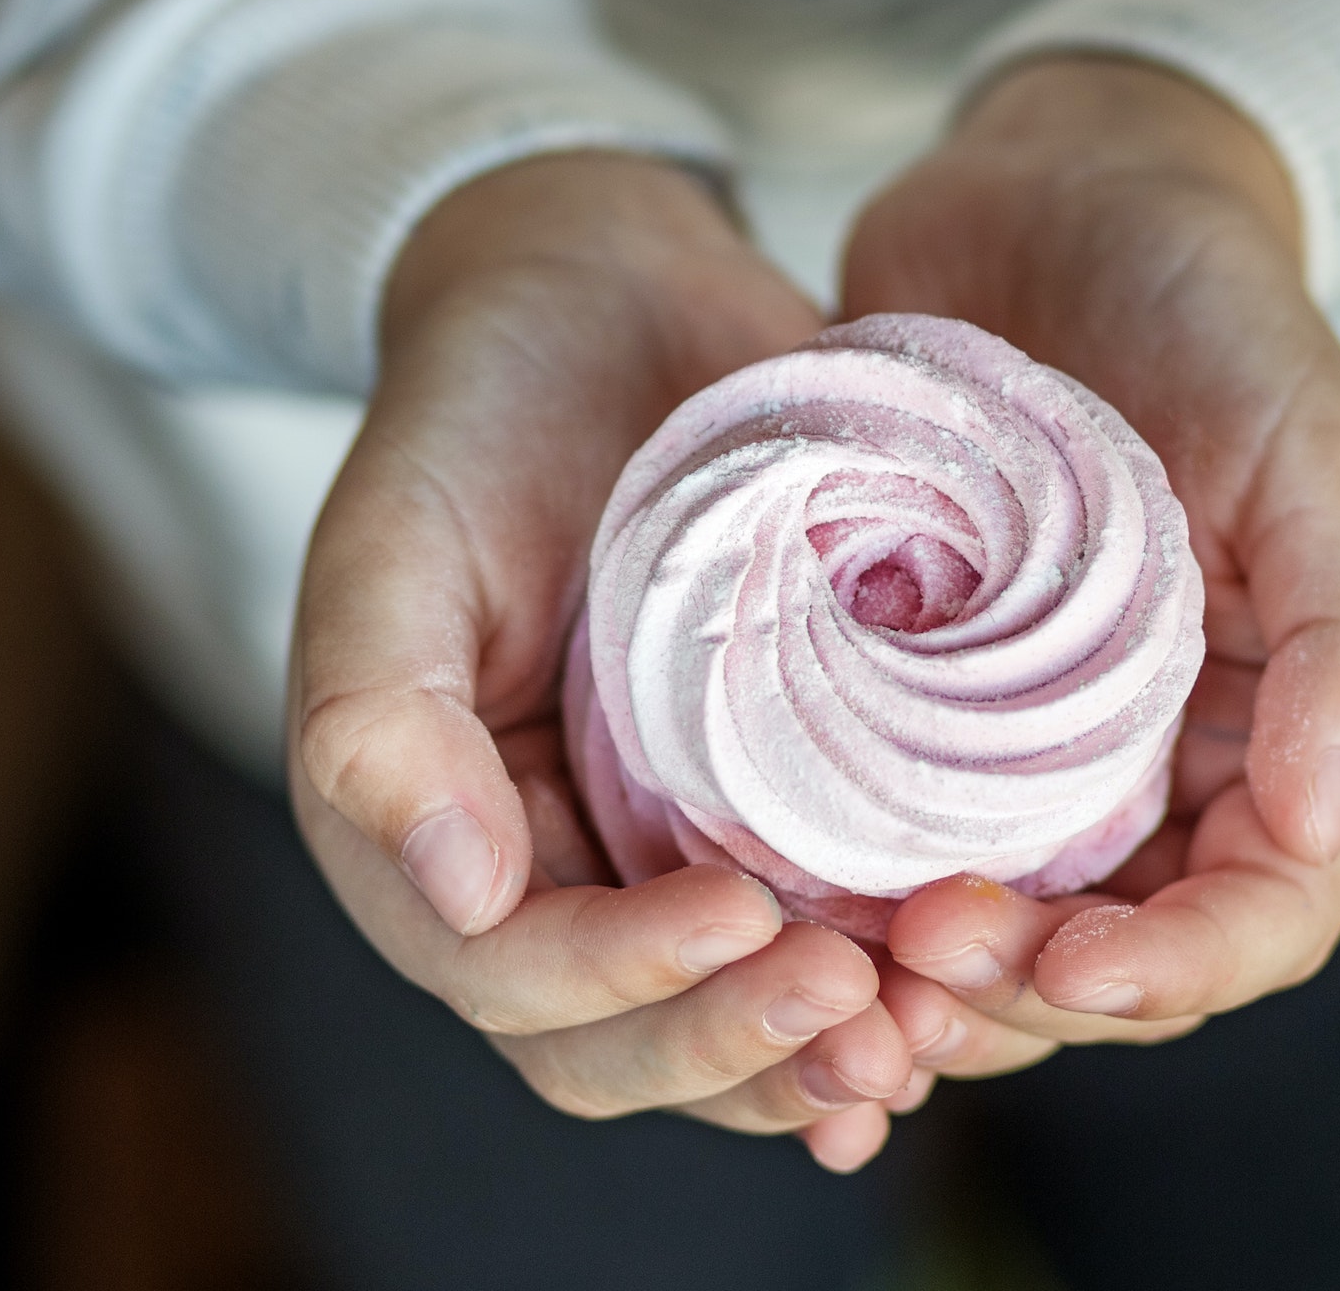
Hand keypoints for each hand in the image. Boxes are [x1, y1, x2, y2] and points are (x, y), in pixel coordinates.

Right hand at [289, 153, 919, 1171]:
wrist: (600, 291)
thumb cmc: (479, 402)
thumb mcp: (398, 535)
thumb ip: (382, 714)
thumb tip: (461, 899)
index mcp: (434, 826)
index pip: (516, 974)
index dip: (624, 981)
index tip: (744, 921)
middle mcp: (551, 856)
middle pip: (629, 1034)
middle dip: (737, 1047)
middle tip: (862, 1024)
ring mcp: (663, 826)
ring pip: (728, 1001)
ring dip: (818, 1045)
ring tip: (924, 1032)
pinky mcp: (771, 776)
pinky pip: (816, 907)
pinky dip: (876, 967)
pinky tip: (956, 988)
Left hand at [841, 58, 1339, 1080]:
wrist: (1063, 189)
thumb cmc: (1215, 309)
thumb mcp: (1317, 450)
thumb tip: (1320, 821)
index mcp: (1269, 719)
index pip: (1258, 910)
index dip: (1178, 973)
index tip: (1071, 970)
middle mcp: (1146, 748)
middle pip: (1107, 942)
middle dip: (1025, 990)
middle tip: (920, 975)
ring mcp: (1016, 717)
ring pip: (982, 904)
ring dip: (917, 966)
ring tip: (839, 966)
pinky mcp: (903, 666)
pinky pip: (871, 805)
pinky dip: (835, 873)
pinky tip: (769, 885)